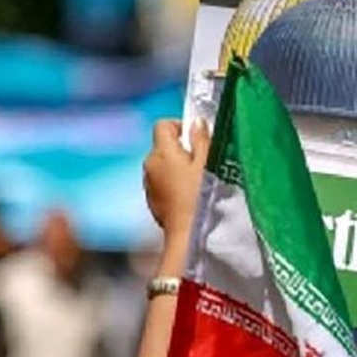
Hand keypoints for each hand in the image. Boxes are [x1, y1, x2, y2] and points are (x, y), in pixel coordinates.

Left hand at [142, 119, 210, 241]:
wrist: (187, 234)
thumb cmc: (200, 196)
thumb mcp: (208, 164)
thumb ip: (201, 140)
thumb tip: (196, 122)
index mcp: (162, 152)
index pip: (162, 125)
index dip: (179, 126)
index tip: (196, 139)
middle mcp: (149, 164)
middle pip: (162, 146)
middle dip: (180, 150)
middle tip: (202, 163)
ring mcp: (148, 183)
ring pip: (161, 165)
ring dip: (176, 168)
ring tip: (195, 183)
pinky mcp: (150, 199)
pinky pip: (160, 182)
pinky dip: (172, 184)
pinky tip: (187, 197)